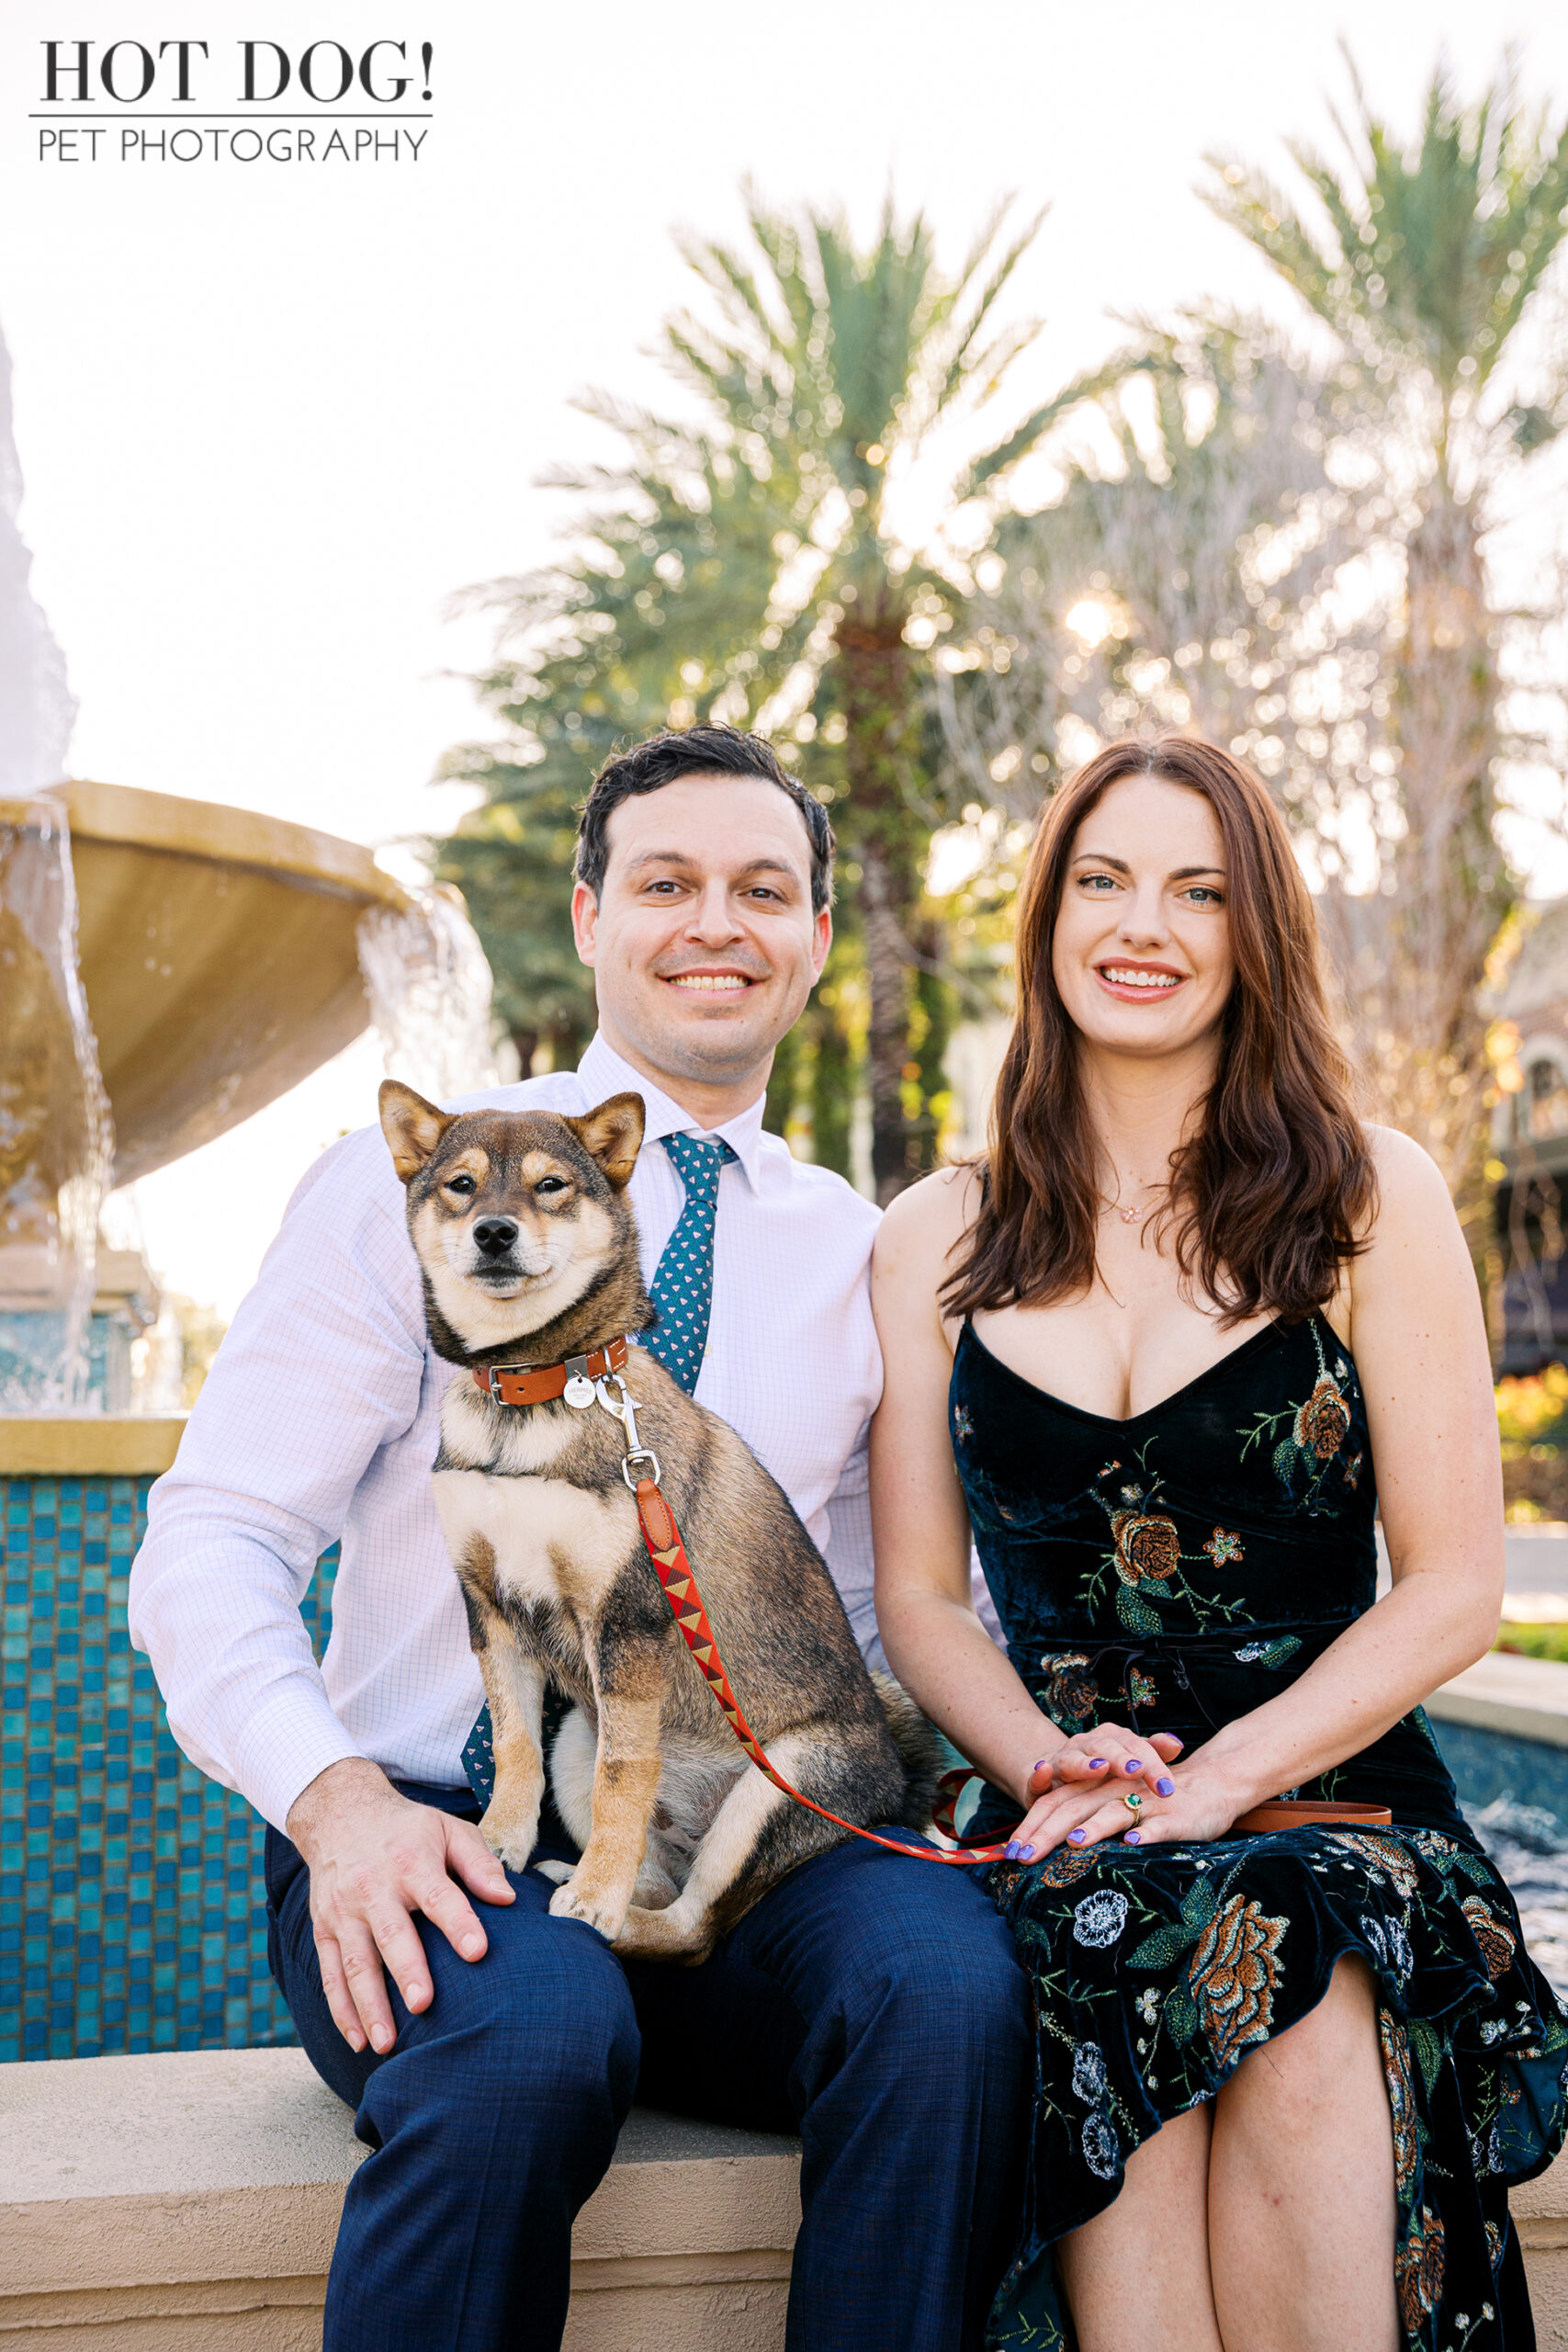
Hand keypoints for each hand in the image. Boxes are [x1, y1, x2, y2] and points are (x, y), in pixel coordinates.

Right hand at [286, 1757, 515, 2054]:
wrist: (341, 1815)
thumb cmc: (408, 1830)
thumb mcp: (447, 1830)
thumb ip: (478, 1864)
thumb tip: (507, 1898)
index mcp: (411, 1862)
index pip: (438, 1895)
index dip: (458, 1922)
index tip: (478, 1951)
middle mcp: (373, 1888)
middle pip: (391, 1933)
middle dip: (406, 1970)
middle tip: (424, 2006)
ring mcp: (344, 1912)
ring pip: (355, 1962)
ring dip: (369, 2005)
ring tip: (386, 2043)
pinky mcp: (324, 1930)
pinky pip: (329, 1974)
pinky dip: (341, 2010)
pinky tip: (357, 2040)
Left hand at [1003, 1753, 1243, 1862]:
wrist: (1212, 1783)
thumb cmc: (1155, 1800)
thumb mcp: (1116, 1805)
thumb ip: (1087, 1817)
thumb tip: (1050, 1845)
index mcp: (1098, 1789)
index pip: (1057, 1803)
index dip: (1033, 1825)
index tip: (1011, 1852)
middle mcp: (1116, 1791)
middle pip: (1076, 1808)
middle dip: (1048, 1832)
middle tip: (1024, 1856)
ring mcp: (1146, 1804)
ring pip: (1115, 1812)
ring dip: (1095, 1827)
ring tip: (1074, 1842)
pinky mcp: (1175, 1818)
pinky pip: (1159, 1824)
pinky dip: (1145, 1832)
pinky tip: (1132, 1842)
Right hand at [1023, 1723, 1183, 1808]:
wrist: (1056, 1777)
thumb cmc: (1102, 1774)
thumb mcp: (1129, 1766)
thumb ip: (1152, 1755)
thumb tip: (1177, 1743)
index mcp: (1111, 1740)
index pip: (1135, 1746)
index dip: (1152, 1764)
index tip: (1168, 1787)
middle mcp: (1085, 1745)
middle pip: (1106, 1747)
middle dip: (1122, 1760)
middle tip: (1137, 1771)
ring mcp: (1061, 1760)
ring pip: (1073, 1759)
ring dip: (1085, 1764)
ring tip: (1100, 1768)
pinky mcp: (1039, 1781)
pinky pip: (1037, 1776)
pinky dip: (1040, 1774)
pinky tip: (1044, 1771)